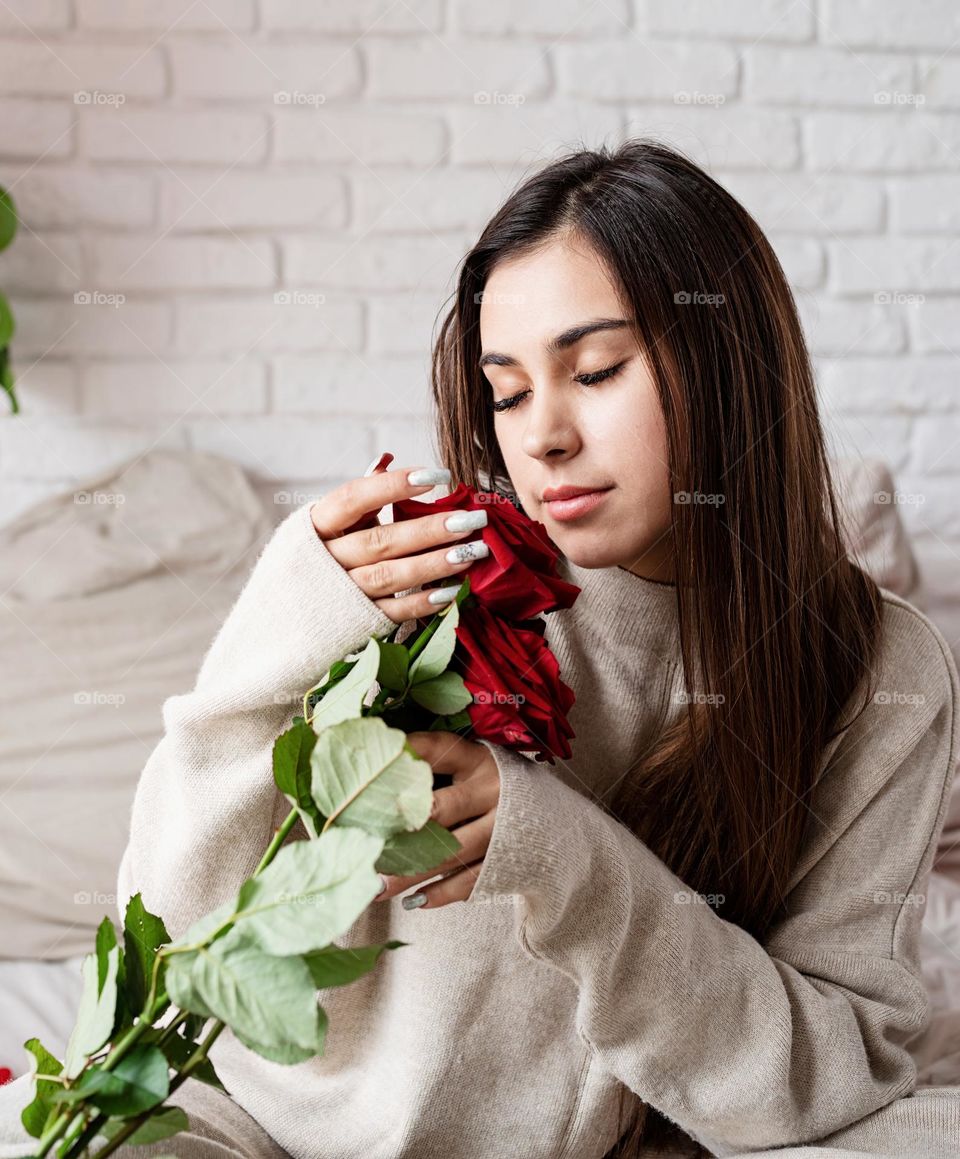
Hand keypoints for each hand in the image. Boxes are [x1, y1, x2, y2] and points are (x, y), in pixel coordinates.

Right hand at [310, 455, 488, 624]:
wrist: (282, 616)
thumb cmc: (316, 558)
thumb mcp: (329, 524)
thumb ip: (360, 496)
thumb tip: (387, 457)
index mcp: (316, 525)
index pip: (353, 498)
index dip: (393, 485)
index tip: (437, 475)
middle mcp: (325, 559)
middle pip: (380, 541)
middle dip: (429, 530)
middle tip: (472, 519)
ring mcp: (340, 594)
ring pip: (390, 576)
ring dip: (435, 564)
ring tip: (473, 552)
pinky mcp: (355, 622)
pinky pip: (392, 612)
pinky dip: (422, 602)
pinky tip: (452, 590)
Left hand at [374, 731, 500, 908]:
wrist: (559, 820)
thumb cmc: (496, 787)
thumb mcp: (473, 764)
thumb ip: (434, 766)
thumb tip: (376, 769)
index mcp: (478, 760)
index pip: (438, 750)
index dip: (406, 755)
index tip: (372, 763)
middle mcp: (492, 791)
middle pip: (441, 809)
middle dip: (401, 829)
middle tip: (365, 844)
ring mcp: (501, 829)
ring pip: (450, 853)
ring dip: (411, 873)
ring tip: (376, 887)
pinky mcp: (507, 861)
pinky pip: (470, 882)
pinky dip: (441, 894)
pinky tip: (414, 901)